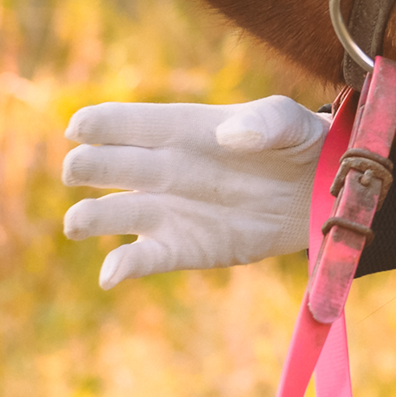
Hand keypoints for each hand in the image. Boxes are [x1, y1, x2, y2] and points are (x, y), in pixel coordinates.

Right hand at [60, 95, 326, 288]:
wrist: (317, 192)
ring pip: (110, 213)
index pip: (123, 122)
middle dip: (85, 166)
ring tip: (78, 223)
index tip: (79, 128)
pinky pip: (142, 259)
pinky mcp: (181, 247)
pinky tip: (111, 275)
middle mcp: (162, 168)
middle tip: (80, 169)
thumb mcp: (291, 122)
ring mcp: (167, 210)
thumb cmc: (297, 143)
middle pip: (103, 165)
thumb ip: (265, 121)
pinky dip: (122, 267)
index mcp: (180, 128)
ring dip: (87, 218)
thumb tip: (228, 136)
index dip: (95, 123)